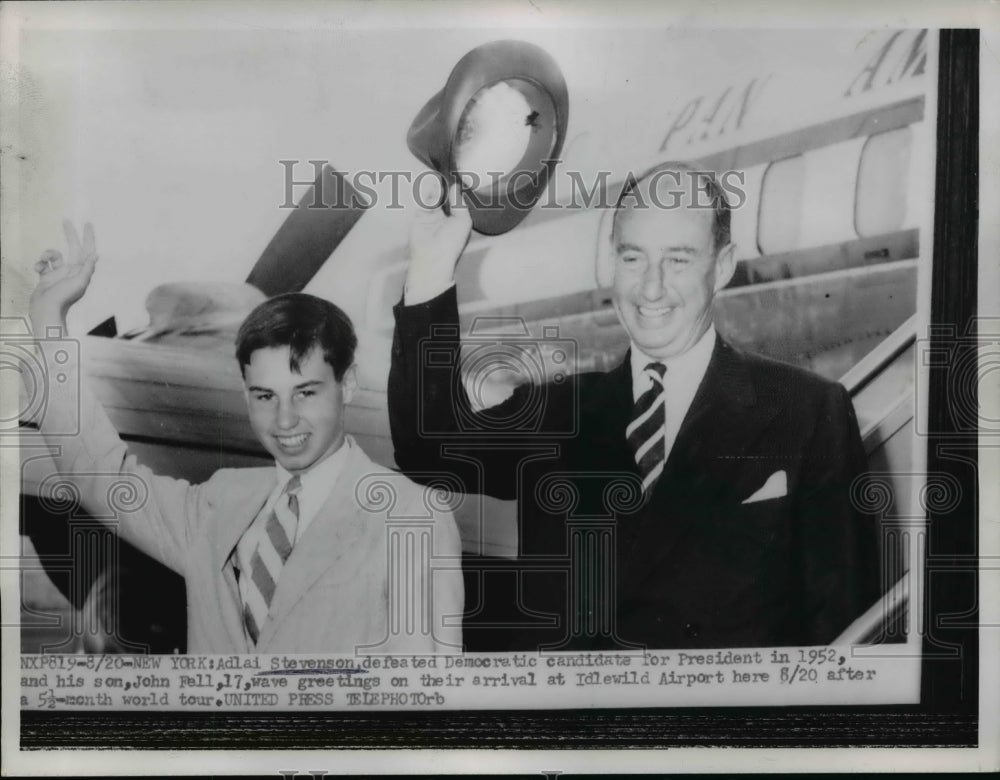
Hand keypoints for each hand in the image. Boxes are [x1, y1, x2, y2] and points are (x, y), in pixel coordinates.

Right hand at [29, 220, 98, 329]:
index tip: (88, 224)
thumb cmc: (64, 297)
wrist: (46, 310)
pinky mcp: (47, 277)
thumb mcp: (79, 282)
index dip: (89, 238)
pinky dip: (39, 263)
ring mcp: (59, 273)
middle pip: (72, 248)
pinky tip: (37, 269)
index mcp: (81, 271)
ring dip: (48, 253)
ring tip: (43, 260)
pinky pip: (43, 264)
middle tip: (66, 220)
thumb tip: (96, 254)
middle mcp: (72, 270)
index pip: (87, 250)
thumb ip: (87, 268)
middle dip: (70, 234)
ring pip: (55, 255)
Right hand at [406, 178, 472, 303]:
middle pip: (445, 197)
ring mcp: (431, 216)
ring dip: (437, 187)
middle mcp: (445, 217)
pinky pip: (424, 201)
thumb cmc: (452, 243)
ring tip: (440, 177)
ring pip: (434, 197)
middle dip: (446, 186)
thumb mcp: (463, 221)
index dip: (457, 190)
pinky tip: (432, 184)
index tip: (459, 176)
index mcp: (457, 219)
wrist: (432, 256)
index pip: (457, 201)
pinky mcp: (420, 216)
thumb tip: (455, 187)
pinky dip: (427, 192)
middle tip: (448, 172)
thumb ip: (459, 203)